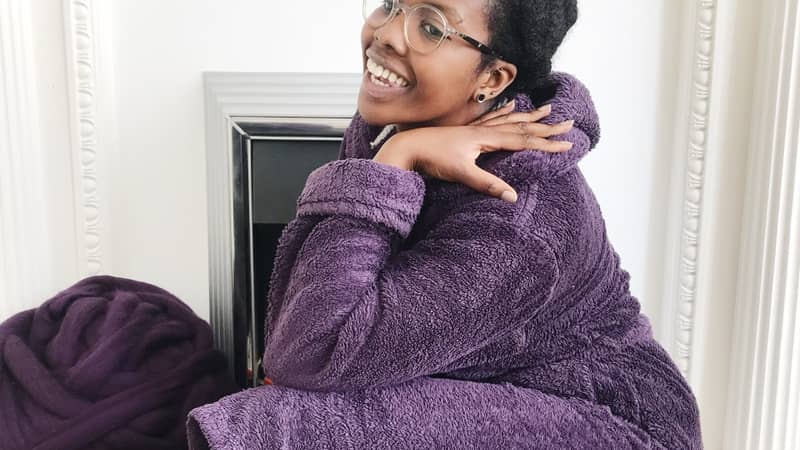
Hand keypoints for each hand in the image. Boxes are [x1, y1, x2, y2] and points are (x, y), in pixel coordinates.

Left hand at [375, 100, 574, 202]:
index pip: (524, 141)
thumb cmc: (433, 159)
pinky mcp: (467, 132)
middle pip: (521, 127)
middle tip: (568, 123)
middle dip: (546, 127)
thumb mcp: (462, 173)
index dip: (547, 143)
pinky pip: (493, 119)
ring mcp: (476, 129)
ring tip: (546, 109)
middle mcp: (484, 130)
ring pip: (510, 120)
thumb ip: (488, 184)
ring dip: (530, 116)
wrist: (408, 147)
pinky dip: (506, 113)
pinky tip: (512, 107)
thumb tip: (513, 196)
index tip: (567, 144)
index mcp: (486, 138)